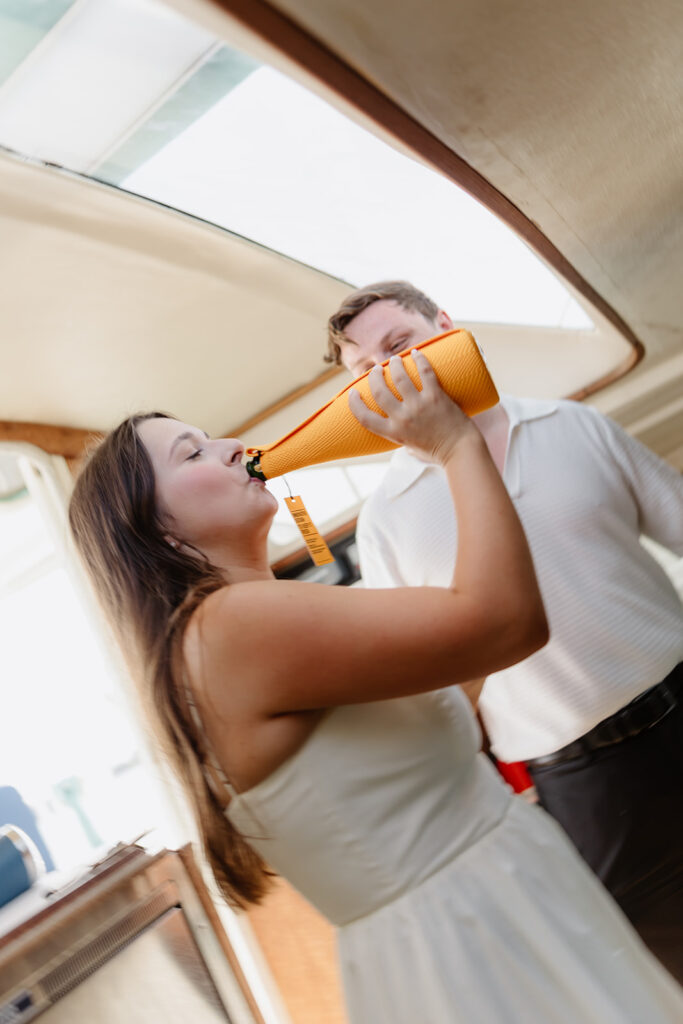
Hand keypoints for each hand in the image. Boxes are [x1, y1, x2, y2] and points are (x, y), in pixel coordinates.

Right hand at [348, 350, 476, 464]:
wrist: (460, 450)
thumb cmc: (437, 451)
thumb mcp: (410, 447)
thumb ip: (401, 435)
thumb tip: (397, 424)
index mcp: (394, 433)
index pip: (364, 417)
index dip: (354, 404)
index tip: (353, 393)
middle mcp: (403, 418)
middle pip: (379, 391)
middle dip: (375, 376)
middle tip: (378, 370)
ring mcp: (419, 406)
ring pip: (400, 377)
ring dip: (394, 364)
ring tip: (395, 360)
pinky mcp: (435, 396)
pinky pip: (425, 372)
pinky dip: (419, 359)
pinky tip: (416, 353)